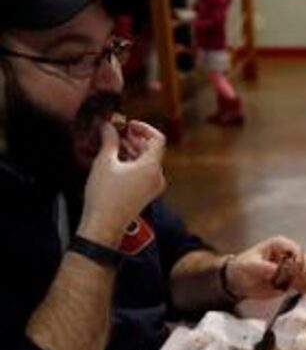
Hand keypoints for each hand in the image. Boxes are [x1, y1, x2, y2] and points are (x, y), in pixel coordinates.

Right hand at [79, 120, 165, 243]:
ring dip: (132, 149)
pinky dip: (132, 162)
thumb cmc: (105, 195)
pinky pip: (143, 172)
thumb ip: (109, 139)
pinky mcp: (145, 194)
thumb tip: (108, 125)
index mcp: (152, 167)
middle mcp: (157, 177)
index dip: (143, 127)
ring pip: (146, 161)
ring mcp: (152, 187)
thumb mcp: (105, 161)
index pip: (157, 139)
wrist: (103, 225)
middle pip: (151, 150)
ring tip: (112, 143)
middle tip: (117, 131)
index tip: (128, 124)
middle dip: (134, 138)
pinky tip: (115, 159)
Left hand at [224, 237, 305, 299]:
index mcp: (280, 245)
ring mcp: (293, 267)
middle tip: (297, 281)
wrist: (239, 282)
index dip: (299, 259)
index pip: (297, 249)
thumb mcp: (250, 265)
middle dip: (305, 271)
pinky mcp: (293, 279)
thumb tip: (276, 270)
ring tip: (303, 287)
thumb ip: (264, 266)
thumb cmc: (243, 268)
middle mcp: (289, 254)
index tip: (296, 270)